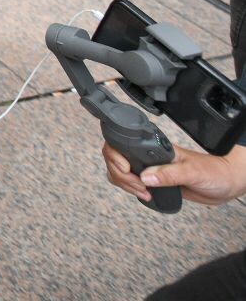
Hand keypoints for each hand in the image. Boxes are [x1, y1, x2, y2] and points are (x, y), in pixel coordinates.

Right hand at [103, 142, 245, 205]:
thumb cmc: (214, 172)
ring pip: (119, 171)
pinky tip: (143, 195)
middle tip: (140, 188)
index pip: (122, 146)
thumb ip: (169, 174)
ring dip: (125, 184)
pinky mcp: (153, 180)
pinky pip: (131, 182)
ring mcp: (149, 168)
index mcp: (154, 149)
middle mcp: (148, 156)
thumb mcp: (192, 172)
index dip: (118, 160)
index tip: (130, 174)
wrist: (225, 184)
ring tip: (142, 193)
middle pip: (115, 159)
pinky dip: (131, 189)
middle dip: (122, 177)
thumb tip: (145, 176)